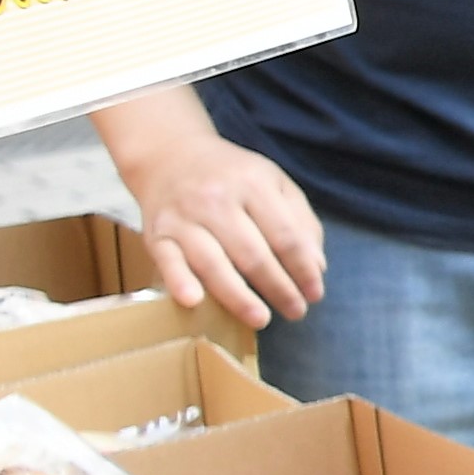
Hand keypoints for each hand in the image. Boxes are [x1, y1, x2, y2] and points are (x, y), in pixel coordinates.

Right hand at [91, 91, 322, 321]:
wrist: (169, 156)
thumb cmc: (232, 177)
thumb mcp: (274, 183)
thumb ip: (300, 222)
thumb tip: (317, 267)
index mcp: (253, 184)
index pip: (285, 236)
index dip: (303, 270)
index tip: (315, 294)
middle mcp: (216, 200)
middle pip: (252, 254)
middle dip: (278, 288)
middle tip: (295, 312)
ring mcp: (184, 217)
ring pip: (213, 262)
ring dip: (238, 296)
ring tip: (261, 318)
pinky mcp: (157, 234)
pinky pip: (168, 261)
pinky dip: (180, 281)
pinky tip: (195, 302)